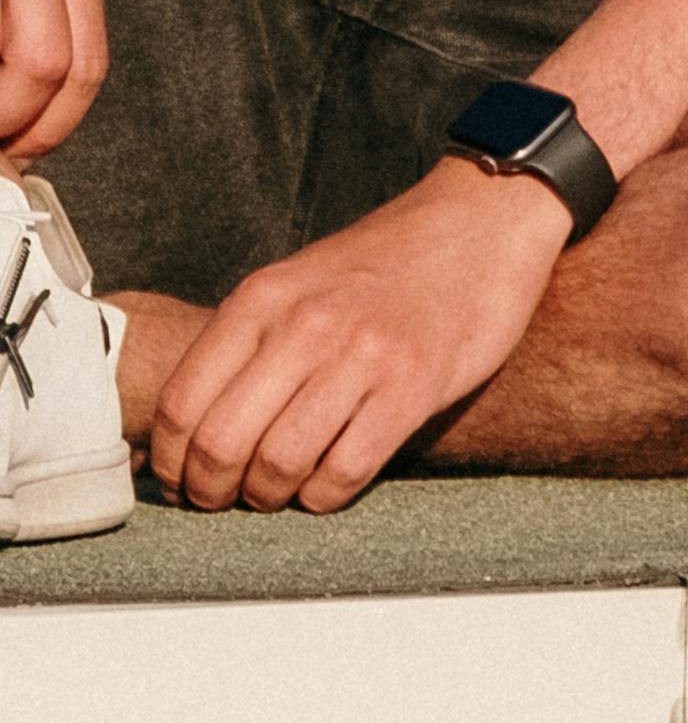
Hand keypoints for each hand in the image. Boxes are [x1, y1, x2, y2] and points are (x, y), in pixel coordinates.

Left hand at [147, 160, 570, 512]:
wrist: (481, 223)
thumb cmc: (385, 265)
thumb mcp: (298, 282)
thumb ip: (249, 341)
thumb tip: (194, 428)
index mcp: (263, 298)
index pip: (183, 403)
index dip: (171, 462)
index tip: (181, 482)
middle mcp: (304, 326)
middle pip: (221, 444)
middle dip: (212, 491)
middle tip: (224, 499)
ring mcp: (361, 357)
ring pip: (278, 465)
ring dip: (268, 497)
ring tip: (278, 492)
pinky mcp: (413, 388)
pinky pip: (344, 473)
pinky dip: (324, 497)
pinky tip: (327, 483)